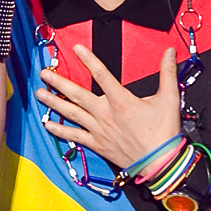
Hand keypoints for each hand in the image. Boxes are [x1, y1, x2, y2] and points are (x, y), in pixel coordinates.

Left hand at [37, 44, 180, 168]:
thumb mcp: (169, 98)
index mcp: (121, 100)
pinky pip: (75, 136)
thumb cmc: (163, 132)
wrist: (160, 162)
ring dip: (54, 102)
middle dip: (58, 82)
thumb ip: (168, 72)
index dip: (88, 59)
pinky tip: (47, 124)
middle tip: (43, 73)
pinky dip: (60, 131)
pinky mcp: (97, 144)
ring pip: (71, 113)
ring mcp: (99, 130)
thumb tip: (170, 52)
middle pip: (77, 94)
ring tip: (39, 93)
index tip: (76, 48)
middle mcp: (105, 114)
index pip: (101, 74)